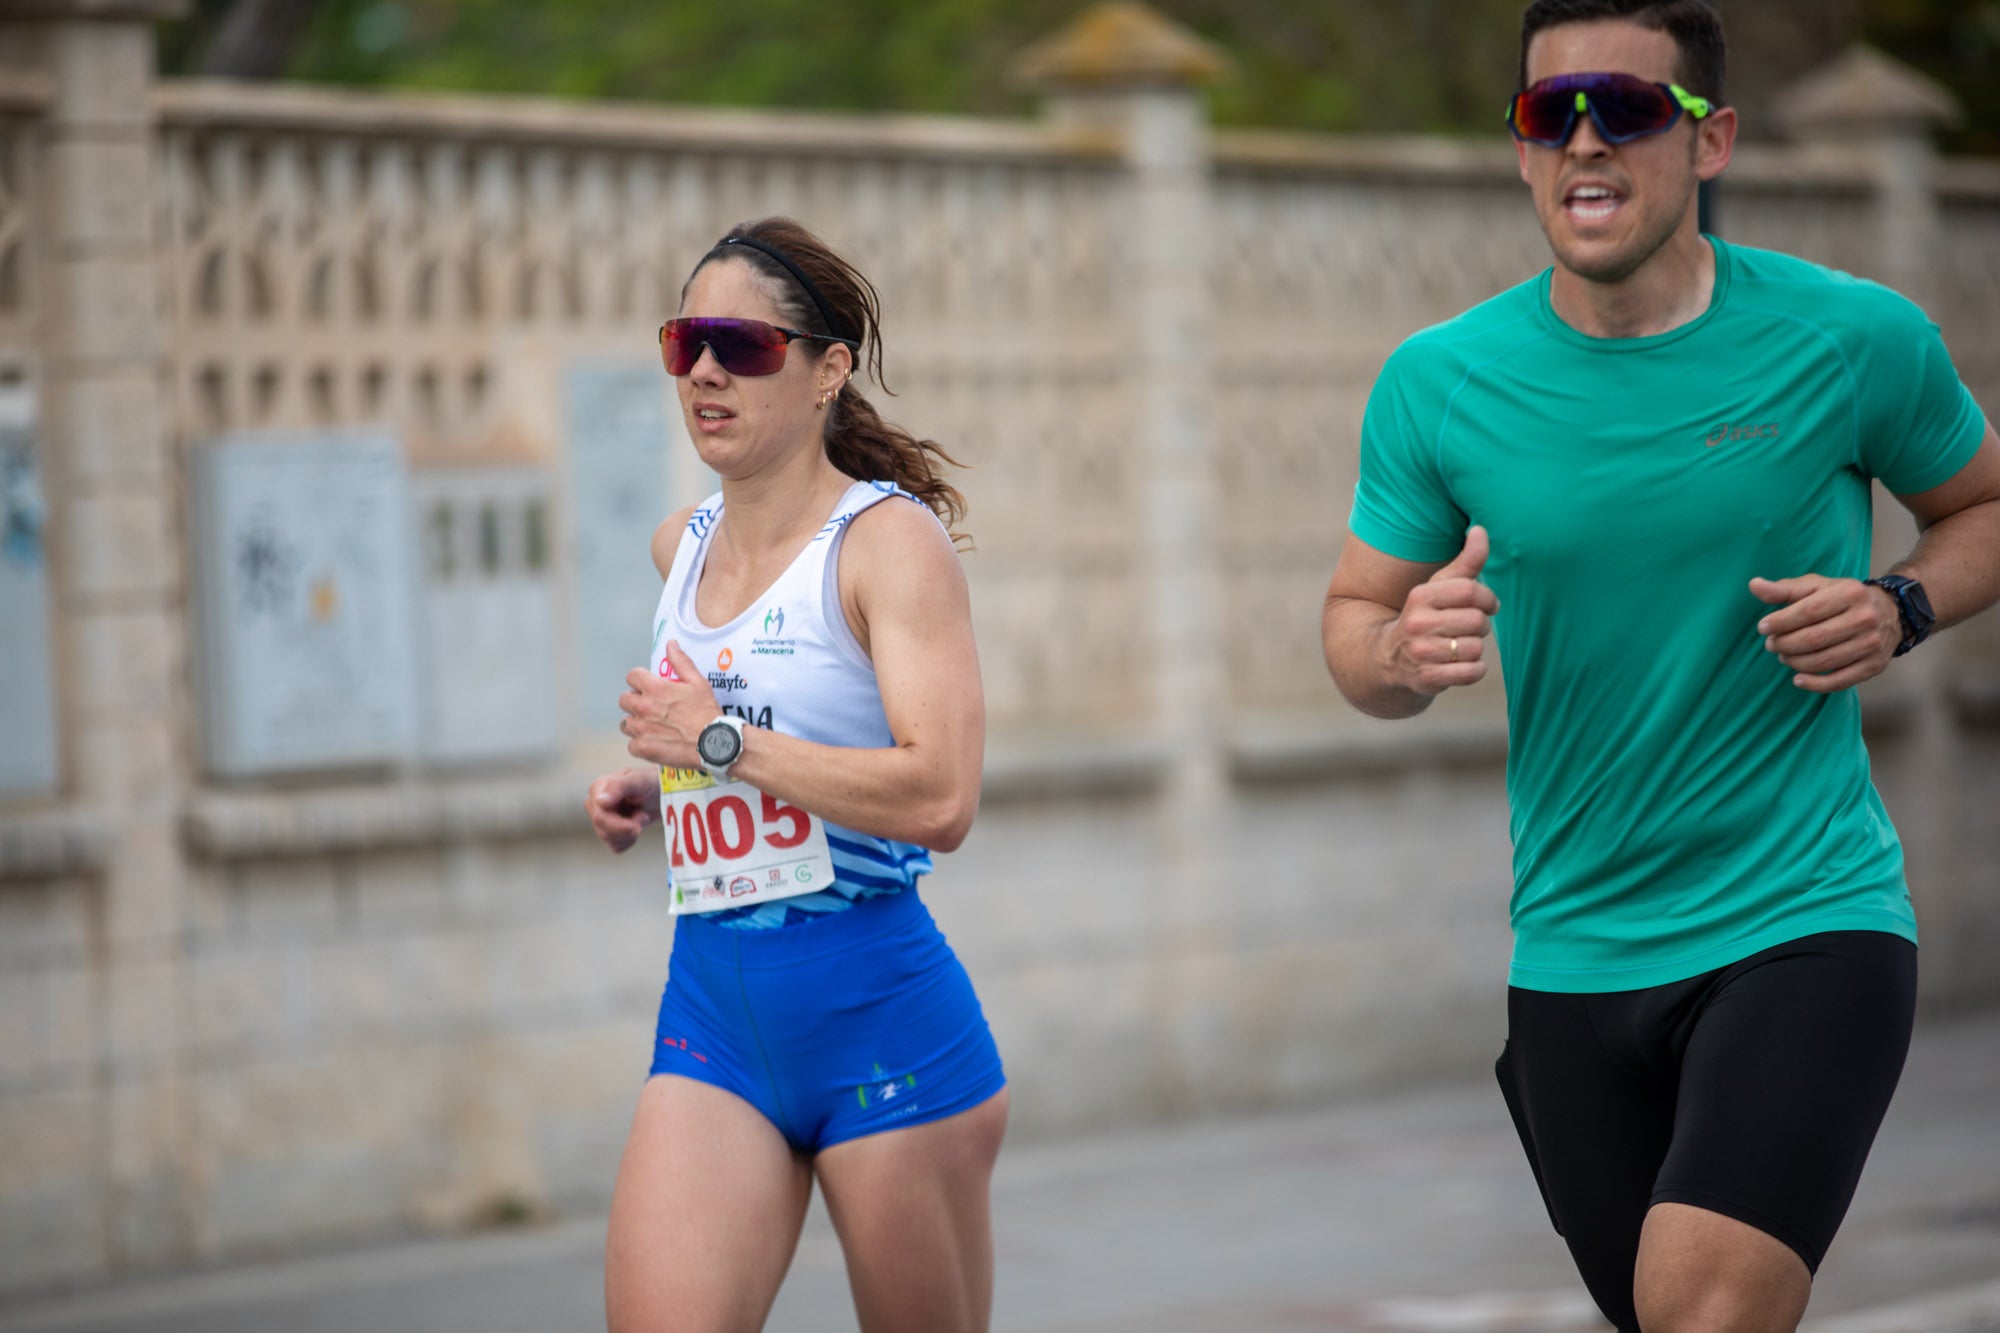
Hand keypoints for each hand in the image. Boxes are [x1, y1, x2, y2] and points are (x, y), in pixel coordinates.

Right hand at [586, 768, 661, 853]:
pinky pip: (616, 846)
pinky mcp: (609, 833)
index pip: (599, 815)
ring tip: (642, 815)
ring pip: (609, 839)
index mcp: (597, 789)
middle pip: (603, 829)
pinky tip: (637, 825)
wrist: (661, 792)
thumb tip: (600, 801)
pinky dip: (630, 840)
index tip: (641, 817)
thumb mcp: (638, 780)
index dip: (618, 823)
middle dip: (627, 828)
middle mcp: (595, 805)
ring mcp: (601, 820)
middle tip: (644, 817)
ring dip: (631, 832)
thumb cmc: (650, 781)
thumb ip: (618, 787)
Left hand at [619, 640, 720, 766]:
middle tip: (652, 708)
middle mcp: (644, 707)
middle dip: (636, 701)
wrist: (714, 744)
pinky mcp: (643, 747)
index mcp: (655, 688)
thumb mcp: (698, 682)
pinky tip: (655, 741)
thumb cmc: (707, 713)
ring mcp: (641, 729)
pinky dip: (641, 743)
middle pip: (624, 699)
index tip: (649, 687)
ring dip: (636, 723)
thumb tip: (671, 644)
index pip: (632, 676)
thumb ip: (681, 662)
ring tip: (653, 726)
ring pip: (626, 723)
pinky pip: (631, 744)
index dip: (640, 680)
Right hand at [1385, 526, 1499, 695]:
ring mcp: (1421, 653)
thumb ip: (1465, 562)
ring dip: (1475, 649)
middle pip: (1477, 621)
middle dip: (1481, 625)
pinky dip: (1473, 670)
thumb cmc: (1424, 617)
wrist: (1387, 660)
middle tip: (1469, 628)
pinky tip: (1460, 665)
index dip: (1487, 598)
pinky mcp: (1427, 678)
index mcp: (1420, 596)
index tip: (1486, 605)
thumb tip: (1480, 530)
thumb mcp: (1438, 588)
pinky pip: (1471, 672)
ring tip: (1460, 646)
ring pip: (1476, 648)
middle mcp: (1417, 623)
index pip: (1470, 590)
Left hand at [1750, 575, 1901, 692]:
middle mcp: (1865, 618)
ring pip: (1824, 661)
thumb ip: (1784, 589)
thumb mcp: (1816, 587)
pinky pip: (1840, 681)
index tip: (1763, 627)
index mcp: (1850, 594)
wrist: (1890, 613)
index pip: (1809, 611)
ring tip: (1784, 656)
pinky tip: (1798, 679)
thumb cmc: (1842, 598)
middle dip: (1785, 644)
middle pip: (1815, 639)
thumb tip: (1753, 585)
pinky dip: (1815, 684)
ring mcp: (1872, 644)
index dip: (1781, 622)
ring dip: (1796, 662)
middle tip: (1771, 644)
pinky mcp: (1874, 666)